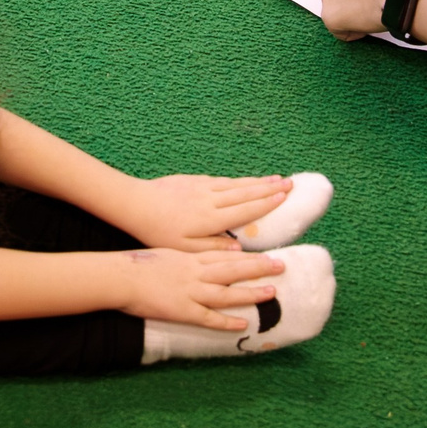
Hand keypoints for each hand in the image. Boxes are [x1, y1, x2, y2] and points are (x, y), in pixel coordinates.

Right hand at [114, 247, 282, 330]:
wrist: (120, 276)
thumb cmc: (139, 264)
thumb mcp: (167, 252)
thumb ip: (187, 255)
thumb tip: (201, 256)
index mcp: (190, 258)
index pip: (225, 255)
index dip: (248, 255)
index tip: (268, 253)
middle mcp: (195, 273)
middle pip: (232, 269)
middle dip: (258, 268)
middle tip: (282, 266)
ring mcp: (190, 292)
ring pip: (226, 292)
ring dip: (250, 292)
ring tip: (272, 292)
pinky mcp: (182, 311)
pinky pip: (208, 318)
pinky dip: (226, 321)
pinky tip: (242, 324)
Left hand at [115, 174, 295, 251]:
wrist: (135, 204)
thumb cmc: (159, 232)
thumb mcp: (185, 249)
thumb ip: (214, 248)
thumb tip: (240, 249)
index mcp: (212, 218)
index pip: (246, 209)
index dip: (268, 203)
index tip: (285, 196)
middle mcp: (211, 199)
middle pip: (246, 192)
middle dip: (269, 188)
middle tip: (291, 183)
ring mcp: (202, 187)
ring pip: (236, 184)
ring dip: (257, 181)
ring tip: (276, 178)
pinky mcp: (193, 180)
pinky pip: (222, 180)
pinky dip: (238, 180)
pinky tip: (245, 180)